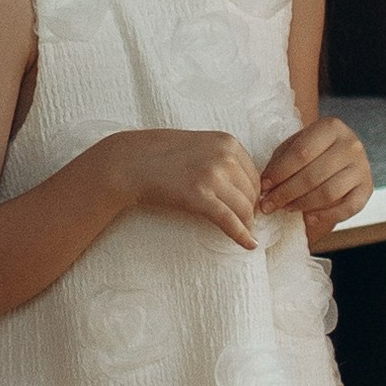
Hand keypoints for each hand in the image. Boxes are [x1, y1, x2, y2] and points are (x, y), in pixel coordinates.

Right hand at [101, 128, 263, 248]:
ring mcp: (212, 176)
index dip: (253, 194)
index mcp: (227, 141)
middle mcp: (224, 156)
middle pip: (252, 192)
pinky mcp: (199, 197)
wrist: (131, 163)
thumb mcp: (200, 145)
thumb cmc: (162, 154)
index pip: (254, 174)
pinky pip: (229, 221)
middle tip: (245, 222)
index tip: (248, 206)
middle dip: (250, 210)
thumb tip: (245, 185)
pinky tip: (249, 244)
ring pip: (244, 208)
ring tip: (244, 232)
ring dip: (247, 223)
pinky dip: (242, 235)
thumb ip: (223, 158)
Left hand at [257, 115, 372, 242]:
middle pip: (313, 175)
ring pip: (328, 192)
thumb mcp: (295, 145)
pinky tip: (309, 218)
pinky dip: (326, 216)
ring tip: (285, 208)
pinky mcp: (367, 188)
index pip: (301, 153)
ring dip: (302, 204)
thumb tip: (266, 187)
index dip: (280, 173)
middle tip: (269, 204)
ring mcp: (362, 167)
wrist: (342, 152)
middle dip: (286, 193)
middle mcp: (351, 145)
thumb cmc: (313, 150)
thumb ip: (280, 162)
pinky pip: (347, 208)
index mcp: (331, 127)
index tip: (263, 187)